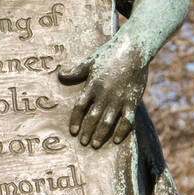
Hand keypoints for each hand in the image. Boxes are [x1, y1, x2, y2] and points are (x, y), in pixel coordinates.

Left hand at [58, 29, 148, 147]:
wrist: (133, 49)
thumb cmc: (109, 54)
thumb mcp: (89, 62)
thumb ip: (76, 72)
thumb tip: (60, 75)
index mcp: (92, 85)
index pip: (80, 107)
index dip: (76, 120)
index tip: (72, 131)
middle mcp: (104, 94)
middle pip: (93, 117)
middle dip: (87, 132)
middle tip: (83, 143)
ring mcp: (119, 98)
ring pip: (108, 121)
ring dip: (101, 135)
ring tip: (95, 145)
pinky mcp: (132, 100)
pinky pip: (127, 120)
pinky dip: (122, 131)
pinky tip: (117, 140)